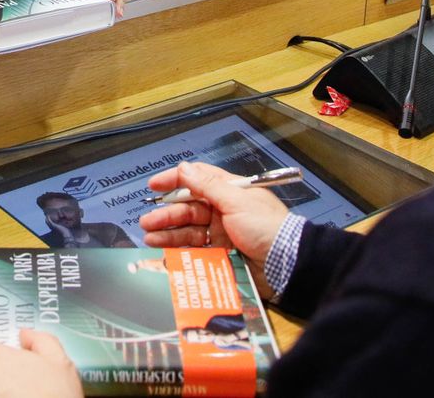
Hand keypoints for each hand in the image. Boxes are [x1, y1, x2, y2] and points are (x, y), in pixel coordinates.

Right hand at [140, 162, 290, 298]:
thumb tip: (184, 167)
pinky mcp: (221, 255)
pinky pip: (195, 251)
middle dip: (167, 214)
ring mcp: (221, 234)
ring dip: (168, 233)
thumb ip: (208, 186)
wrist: (287, 265)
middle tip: (147, 222)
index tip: (154, 186)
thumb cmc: (265, 227)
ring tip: (150, 238)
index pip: (197, 180)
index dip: (174, 180)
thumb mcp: (237, 201)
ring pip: (188, 231)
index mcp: (229, 192)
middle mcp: (223, 211)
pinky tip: (165, 253)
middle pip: (188, 208)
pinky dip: (179, 251)